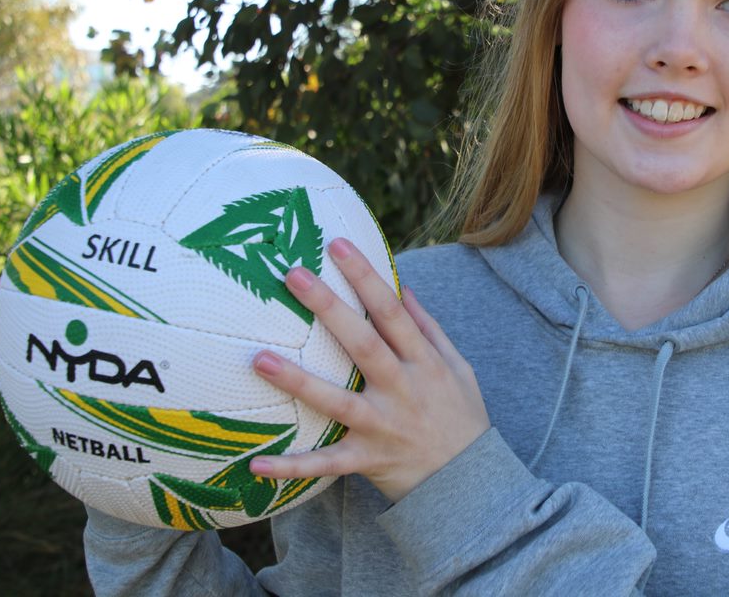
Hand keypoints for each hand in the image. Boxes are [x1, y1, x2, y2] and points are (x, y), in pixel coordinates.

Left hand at [248, 238, 489, 501]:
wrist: (473, 484)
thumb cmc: (461, 417)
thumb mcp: (458, 367)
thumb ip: (429, 328)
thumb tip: (402, 287)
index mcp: (425, 363)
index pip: (393, 311)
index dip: (366, 277)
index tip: (338, 244)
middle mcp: (403, 390)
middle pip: (364, 344)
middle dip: (329, 308)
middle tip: (294, 274)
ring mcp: (383, 426)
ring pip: (337, 402)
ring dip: (298, 381)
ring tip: (258, 359)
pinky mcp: (367, 460)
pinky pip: (325, 464)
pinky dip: (292, 466)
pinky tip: (255, 464)